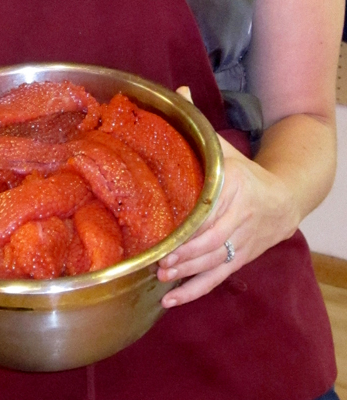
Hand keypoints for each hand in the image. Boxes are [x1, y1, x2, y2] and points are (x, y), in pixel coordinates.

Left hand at [156, 88, 299, 307]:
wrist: (287, 198)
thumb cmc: (246, 174)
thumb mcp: (225, 149)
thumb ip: (199, 125)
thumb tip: (177, 91)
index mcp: (235, 188)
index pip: (209, 209)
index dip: (187, 223)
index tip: (163, 231)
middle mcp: (240, 218)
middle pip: (209, 240)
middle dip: (183, 252)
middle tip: (156, 259)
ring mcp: (241, 243)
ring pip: (212, 262)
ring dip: (186, 272)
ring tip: (161, 277)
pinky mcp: (238, 260)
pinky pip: (216, 279)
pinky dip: (194, 292)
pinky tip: (170, 300)